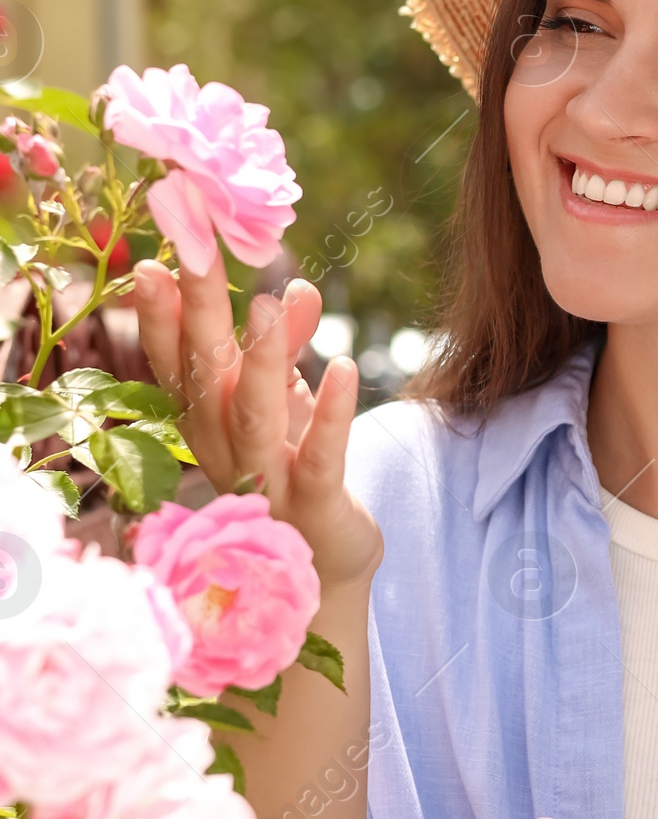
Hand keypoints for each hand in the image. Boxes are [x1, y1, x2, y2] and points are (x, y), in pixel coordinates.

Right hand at [132, 254, 381, 591]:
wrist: (322, 567)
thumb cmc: (290, 469)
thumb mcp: (284, 399)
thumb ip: (287, 343)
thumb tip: (298, 285)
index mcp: (204, 419)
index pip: (173, 360)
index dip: (160, 311)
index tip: (152, 255)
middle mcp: (220, 449)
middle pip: (204, 376)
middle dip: (197, 313)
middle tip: (194, 252)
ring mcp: (263, 481)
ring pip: (252, 415)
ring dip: (259, 360)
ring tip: (265, 302)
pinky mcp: (312, 505)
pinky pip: (320, 456)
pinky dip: (330, 412)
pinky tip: (344, 367)